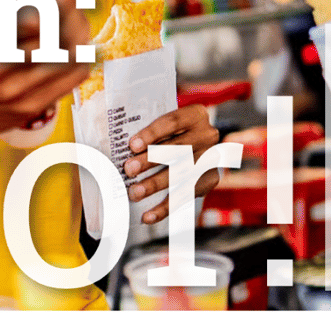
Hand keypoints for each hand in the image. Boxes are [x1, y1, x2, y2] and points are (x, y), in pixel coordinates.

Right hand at [0, 0, 95, 147]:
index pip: (38, 16)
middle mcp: (1, 73)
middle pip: (60, 36)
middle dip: (76, 7)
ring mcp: (19, 96)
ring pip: (72, 57)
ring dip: (80, 28)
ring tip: (75, 14)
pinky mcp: (30, 110)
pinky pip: (71, 79)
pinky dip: (80, 54)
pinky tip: (74, 41)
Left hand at [122, 105, 220, 223]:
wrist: (196, 142)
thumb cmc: (171, 131)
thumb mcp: (164, 122)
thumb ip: (149, 129)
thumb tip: (120, 144)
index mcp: (196, 114)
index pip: (173, 122)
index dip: (152, 134)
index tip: (132, 145)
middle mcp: (208, 135)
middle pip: (177, 149)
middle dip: (150, 160)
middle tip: (129, 170)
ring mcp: (211, 159)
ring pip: (180, 174)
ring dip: (155, 185)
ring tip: (134, 193)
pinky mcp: (209, 180)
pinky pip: (185, 196)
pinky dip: (165, 208)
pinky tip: (148, 216)